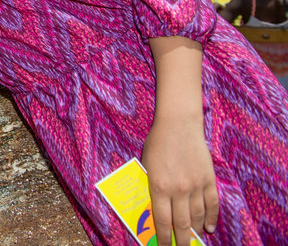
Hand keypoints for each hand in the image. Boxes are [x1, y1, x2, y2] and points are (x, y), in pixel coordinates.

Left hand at [141, 118, 218, 244]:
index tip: (162, 245)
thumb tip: (154, 209)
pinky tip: (209, 228)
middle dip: (181, 240)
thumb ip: (152, 187)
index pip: (162, 221)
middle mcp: (179, 189)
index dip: (163, 237)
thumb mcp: (147, 165)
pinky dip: (212, 218)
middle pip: (182, 224)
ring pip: (198, 217)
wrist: (179, 125)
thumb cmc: (158, 143)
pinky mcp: (209, 180)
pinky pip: (212, 204)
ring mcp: (196, 185)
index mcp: (159, 186)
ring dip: (196, 231)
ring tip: (193, 239)